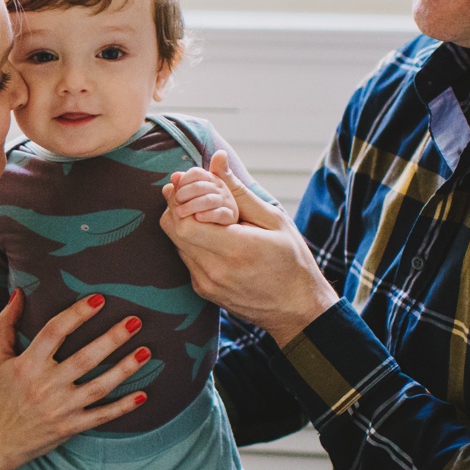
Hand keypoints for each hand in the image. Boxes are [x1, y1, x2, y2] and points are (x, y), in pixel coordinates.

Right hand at [0, 291, 150, 469]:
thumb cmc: (2, 395)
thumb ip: (5, 325)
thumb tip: (18, 293)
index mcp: (28, 365)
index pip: (55, 332)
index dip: (77, 314)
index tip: (99, 299)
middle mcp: (45, 386)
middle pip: (85, 358)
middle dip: (112, 338)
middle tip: (135, 320)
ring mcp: (60, 408)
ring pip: (99, 386)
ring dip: (125, 369)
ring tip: (146, 351)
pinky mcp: (71, 427)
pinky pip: (101, 415)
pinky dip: (123, 407)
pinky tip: (143, 395)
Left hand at [161, 151, 338, 346]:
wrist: (296, 310)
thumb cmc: (292, 261)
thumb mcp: (273, 220)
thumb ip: (239, 191)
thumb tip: (217, 160)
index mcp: (236, 249)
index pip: (185, 221)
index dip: (180, 198)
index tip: (192, 183)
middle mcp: (214, 270)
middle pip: (173, 230)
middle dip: (177, 205)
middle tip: (193, 191)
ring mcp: (205, 283)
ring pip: (176, 242)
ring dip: (184, 222)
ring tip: (206, 211)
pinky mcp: (202, 290)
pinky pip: (186, 257)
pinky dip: (191, 239)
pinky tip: (212, 233)